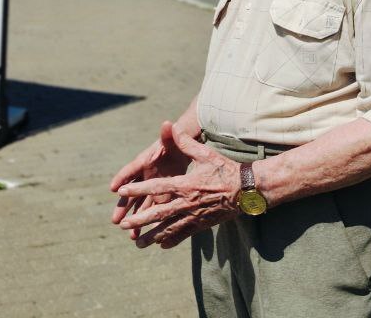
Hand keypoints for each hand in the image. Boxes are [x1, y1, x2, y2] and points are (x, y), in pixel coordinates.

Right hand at [109, 121, 192, 236]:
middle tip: (115, 220)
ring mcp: (150, 188)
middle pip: (131, 193)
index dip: (122, 177)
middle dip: (123, 207)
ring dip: (135, 220)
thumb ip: (169, 133)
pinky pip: (151, 210)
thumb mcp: (172, 140)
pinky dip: (147, 222)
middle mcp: (144, 177)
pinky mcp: (159, 196)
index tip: (113, 187)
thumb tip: (168, 123)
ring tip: (131, 235)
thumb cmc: (174, 145)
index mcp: (144, 162)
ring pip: (140, 206)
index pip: (131, 169)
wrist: (181, 152)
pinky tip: (144, 236)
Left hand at [115, 124, 242, 249]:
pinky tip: (161, 245)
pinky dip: (171, 240)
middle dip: (140, 219)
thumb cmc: (225, 169)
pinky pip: (183, 234)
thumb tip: (171, 126)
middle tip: (123, 224)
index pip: (156, 187)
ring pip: (168, 229)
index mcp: (185, 184)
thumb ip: (186, 142)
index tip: (122, 192)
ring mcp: (194, 216)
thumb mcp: (205, 153)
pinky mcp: (201, 224)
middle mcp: (187, 203)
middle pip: (159, 213)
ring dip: (152, 236)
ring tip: (138, 243)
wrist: (247, 190)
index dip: (138, 189)